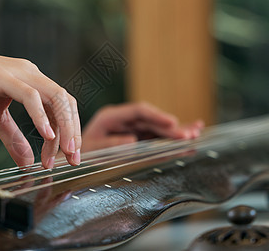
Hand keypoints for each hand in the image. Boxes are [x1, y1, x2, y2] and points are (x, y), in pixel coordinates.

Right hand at [0, 42, 80, 168]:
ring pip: (56, 98)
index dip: (68, 132)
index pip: (62, 107)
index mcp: (32, 81)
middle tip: (73, 159)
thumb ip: (13, 138)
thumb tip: (27, 162)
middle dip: (73, 132)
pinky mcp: (5, 77)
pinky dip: (42, 116)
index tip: (65, 157)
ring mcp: (20, 73)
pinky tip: (47, 136)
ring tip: (63, 152)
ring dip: (64, 127)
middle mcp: (32, 74)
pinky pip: (31, 96)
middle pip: (66, 103)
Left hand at [81, 102, 203, 151]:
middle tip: (189, 134)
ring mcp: (131, 127)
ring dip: (175, 131)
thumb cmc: (80, 151)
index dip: (156, 116)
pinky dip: (170, 137)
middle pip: (151, 120)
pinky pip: (154, 136)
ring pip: (156, 127)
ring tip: (196, 132)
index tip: (172, 123)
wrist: (73, 156)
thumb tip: (133, 140)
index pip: (138, 111)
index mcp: (111, 116)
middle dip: (171, 127)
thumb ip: (111, 143)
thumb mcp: (92, 148)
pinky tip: (188, 132)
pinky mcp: (135, 136)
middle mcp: (123, 119)